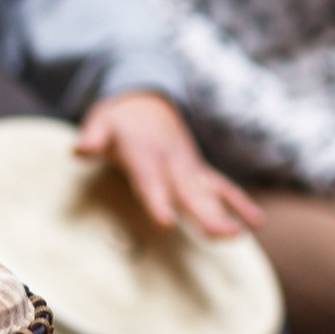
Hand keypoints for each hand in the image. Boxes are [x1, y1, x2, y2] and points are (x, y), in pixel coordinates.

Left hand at [76, 91, 263, 236]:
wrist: (145, 98)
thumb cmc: (118, 118)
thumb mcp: (101, 122)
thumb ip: (93, 137)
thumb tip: (79, 149)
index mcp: (145, 153)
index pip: (150, 182)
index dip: (158, 201)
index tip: (167, 222)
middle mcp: (171, 161)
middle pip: (188, 191)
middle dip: (204, 213)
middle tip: (220, 234)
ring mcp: (188, 166)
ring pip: (209, 191)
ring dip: (225, 212)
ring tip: (238, 235)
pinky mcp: (197, 170)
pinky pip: (220, 187)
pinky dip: (238, 203)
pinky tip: (255, 224)